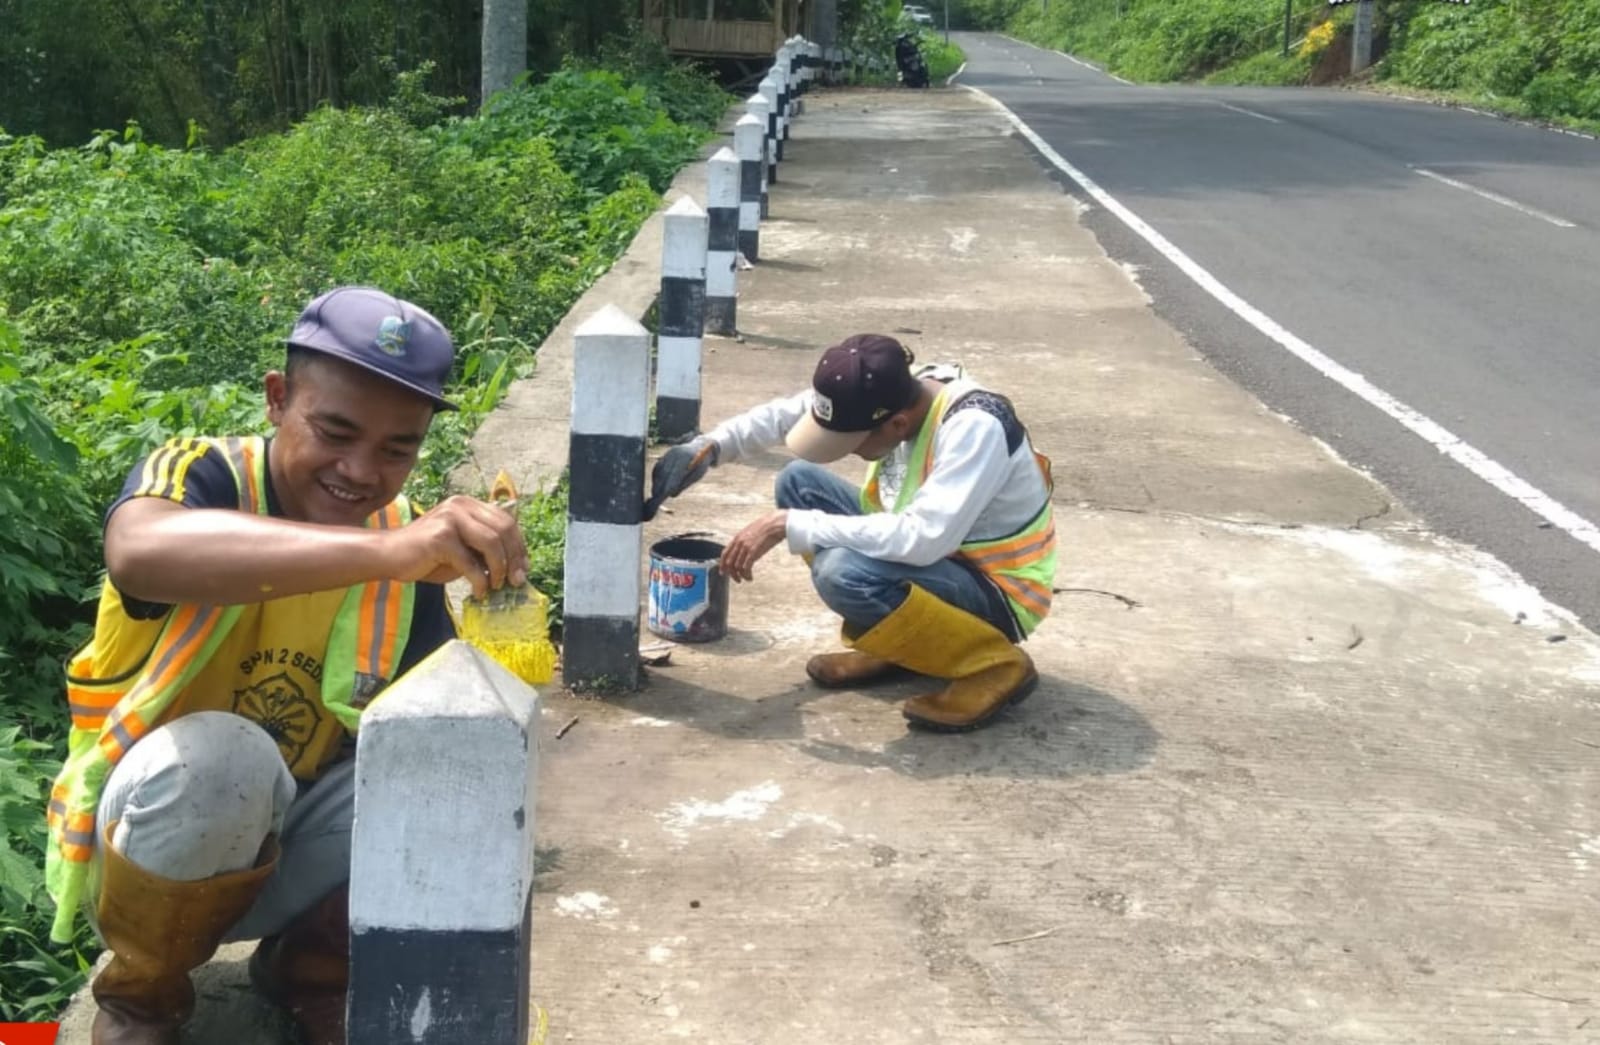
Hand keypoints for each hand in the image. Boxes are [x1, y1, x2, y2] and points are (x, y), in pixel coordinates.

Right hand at [384, 495, 529, 597]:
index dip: (519, 546)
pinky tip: (478, 592)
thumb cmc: (428, 556)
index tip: (524, 569)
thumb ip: (485, 551)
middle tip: (516, 581)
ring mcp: (450, 519)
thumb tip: (517, 569)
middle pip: (503, 529)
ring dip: (499, 569)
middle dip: (514, 558)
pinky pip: (470, 562)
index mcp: (468, 505)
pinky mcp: (440, 537)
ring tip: (495, 586)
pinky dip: (479, 581)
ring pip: (491, 543)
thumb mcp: (463, 549)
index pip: (506, 521)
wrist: (389, 556)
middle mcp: (460, 506)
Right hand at [650, 438, 717, 502]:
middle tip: (655, 500)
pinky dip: (656, 477)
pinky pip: (658, 467)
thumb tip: (672, 494)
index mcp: (685, 457)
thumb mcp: (697, 474)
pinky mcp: (665, 455)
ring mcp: (669, 453)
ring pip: (659, 470)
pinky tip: (656, 486)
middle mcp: (675, 453)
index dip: (668, 485)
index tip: (663, 496)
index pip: (674, 473)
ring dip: (656, 482)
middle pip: (664, 472)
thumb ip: (685, 482)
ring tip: (654, 496)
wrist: (700, 446)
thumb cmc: (700, 464)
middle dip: (659, 486)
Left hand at [720, 511, 787, 582]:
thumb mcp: (751, 531)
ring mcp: (745, 547)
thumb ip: (745, 540)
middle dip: (732, 574)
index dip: (722, 564)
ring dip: (741, 576)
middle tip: (737, 579)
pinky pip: (746, 567)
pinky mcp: (753, 552)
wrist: (774, 524)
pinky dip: (747, 575)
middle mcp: (739, 543)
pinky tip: (750, 577)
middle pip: (729, 563)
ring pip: (737, 567)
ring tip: (746, 579)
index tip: (723, 572)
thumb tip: (744, 547)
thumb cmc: (767, 527)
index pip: (724, 553)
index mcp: (737, 538)